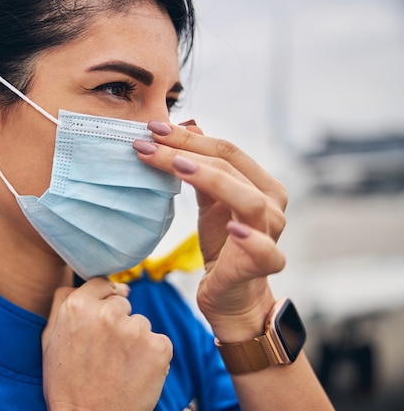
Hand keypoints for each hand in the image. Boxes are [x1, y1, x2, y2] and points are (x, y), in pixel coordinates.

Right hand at [42, 277, 172, 410]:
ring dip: (135, 340)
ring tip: (119, 367)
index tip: (104, 317)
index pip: (101, 284)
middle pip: (121, 304)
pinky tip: (136, 373)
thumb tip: (81, 281)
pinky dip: (152, 356)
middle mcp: (107, 313)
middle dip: (117, 323)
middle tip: (106, 353)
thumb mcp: (49, 339)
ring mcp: (135, 329)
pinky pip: (159, 341)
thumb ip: (62, 302)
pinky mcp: (158, 347)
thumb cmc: (66, 384)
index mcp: (78, 306)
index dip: (104, 299)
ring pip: (140, 323)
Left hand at [133, 120, 287, 339]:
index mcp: (259, 183)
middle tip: (149, 144)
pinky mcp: (266, 263)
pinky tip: (231, 230)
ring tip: (177, 166)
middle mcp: (271, 202)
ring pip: (247, 199)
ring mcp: (272, 232)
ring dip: (210, 179)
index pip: (225, 150)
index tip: (152, 129)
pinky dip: (250, 239)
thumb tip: (188, 126)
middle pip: (230, 166)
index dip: (188, 137)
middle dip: (186, 151)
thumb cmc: (223, 245)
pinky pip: (264, 250)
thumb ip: (202, 168)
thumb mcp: (209, 202)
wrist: (232, 294)